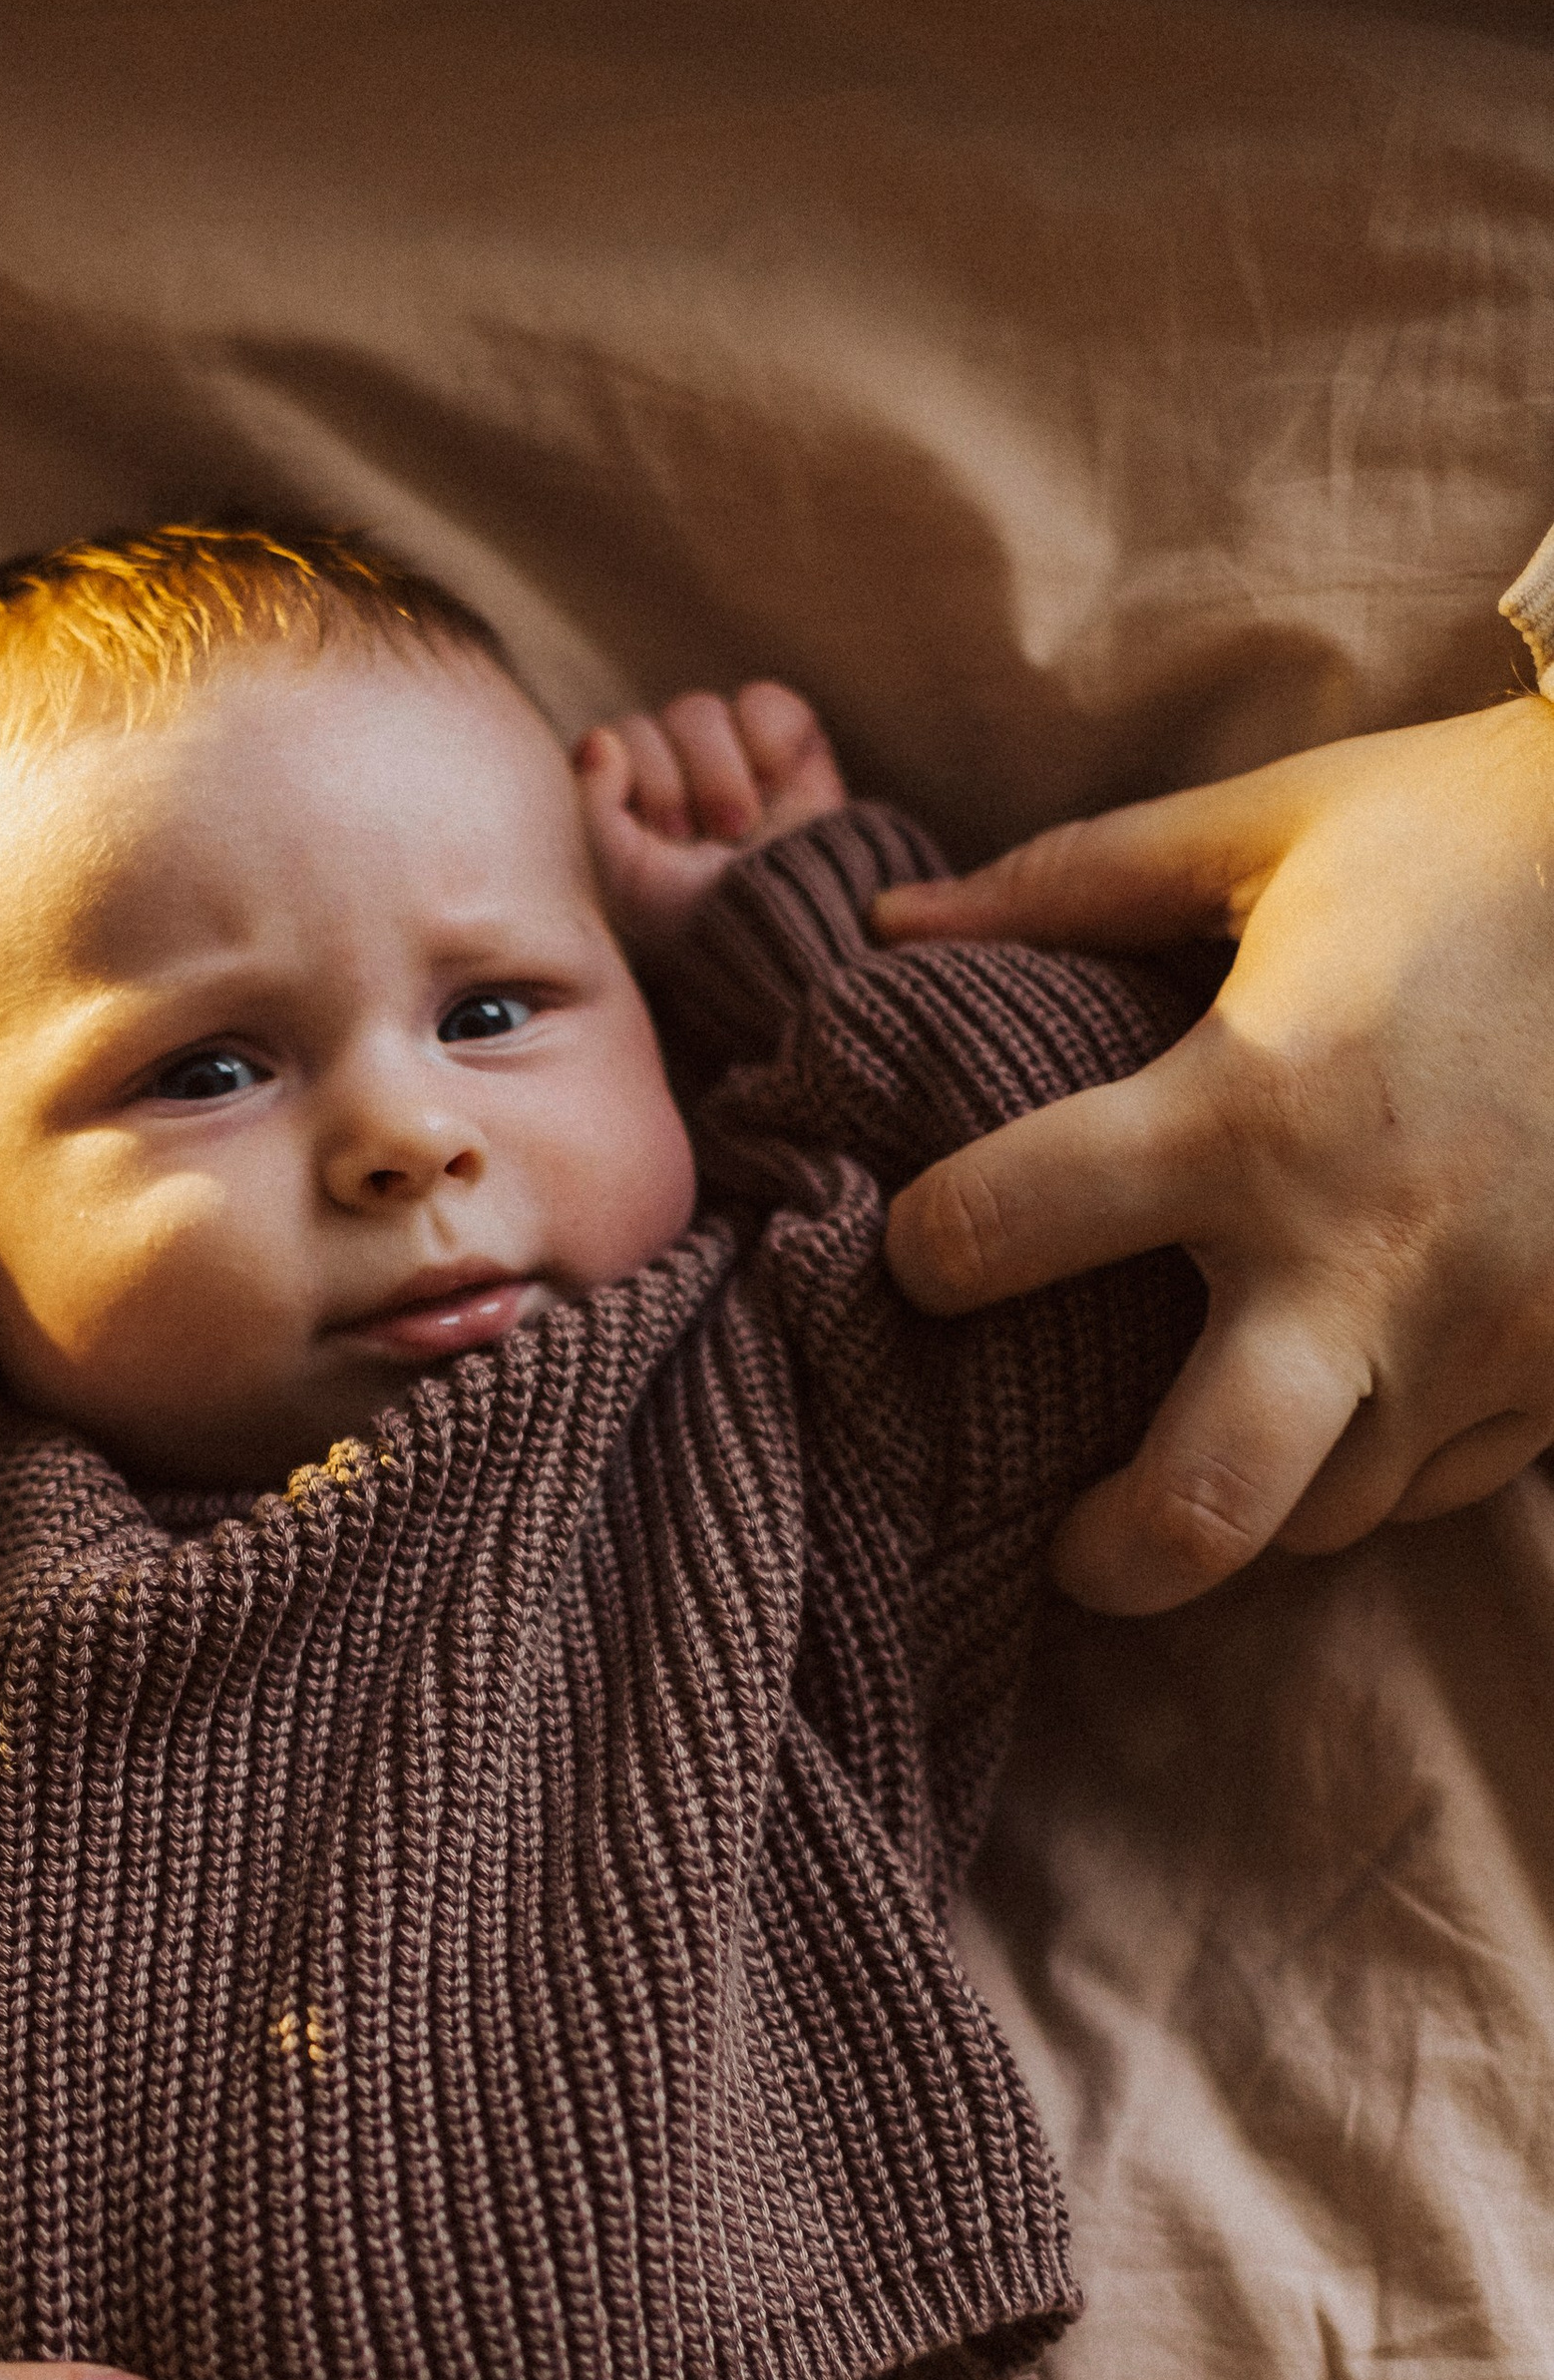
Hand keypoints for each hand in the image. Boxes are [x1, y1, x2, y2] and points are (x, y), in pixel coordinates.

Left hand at [575, 683, 845, 958]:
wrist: (779, 939)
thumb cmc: (691, 924)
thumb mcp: (623, 879)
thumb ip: (592, 806)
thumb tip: (600, 740)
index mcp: (630, 795)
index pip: (619, 739)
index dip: (644, 780)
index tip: (666, 837)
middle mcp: (677, 767)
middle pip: (656, 724)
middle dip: (679, 784)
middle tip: (702, 838)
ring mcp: (731, 754)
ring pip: (702, 712)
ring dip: (720, 773)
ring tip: (741, 827)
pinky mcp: (790, 746)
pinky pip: (766, 703)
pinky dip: (770, 741)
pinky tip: (776, 786)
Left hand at [873, 698, 1553, 1612]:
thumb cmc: (1496, 834)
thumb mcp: (1283, 822)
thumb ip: (1079, 880)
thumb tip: (887, 917)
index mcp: (1253, 1106)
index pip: (1002, 1227)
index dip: (927, 1251)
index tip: (929, 1259)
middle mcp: (1361, 1252)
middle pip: (1197, 1508)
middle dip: (1108, 1557)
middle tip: (1068, 1540)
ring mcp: (1486, 1331)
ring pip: (1323, 1520)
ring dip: (1254, 1499)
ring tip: (1220, 1437)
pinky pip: (1444, 1486)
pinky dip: (1383, 1466)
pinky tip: (1361, 1395)